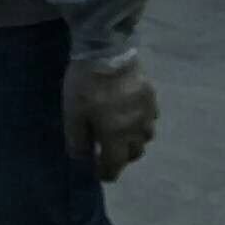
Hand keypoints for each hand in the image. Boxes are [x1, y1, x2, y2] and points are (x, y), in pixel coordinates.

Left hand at [63, 50, 157, 181]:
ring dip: (133, 140)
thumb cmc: (86, 85)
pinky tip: (129, 114)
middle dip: (121, 157)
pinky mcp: (152, 96)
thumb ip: (78, 140)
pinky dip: (140, 123)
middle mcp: (137, 129)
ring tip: (119, 133)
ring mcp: (148, 113)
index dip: (107, 172)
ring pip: (145, 137)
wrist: (108, 51)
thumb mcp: (72, 114)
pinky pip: (150, 118)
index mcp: (116, 136)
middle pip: (134, 153)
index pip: (115, 165)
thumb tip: (82, 159)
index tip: (99, 173)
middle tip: (106, 151)